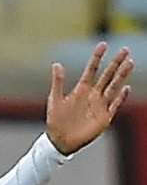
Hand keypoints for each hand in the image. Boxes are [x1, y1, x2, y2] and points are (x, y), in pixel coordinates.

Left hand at [46, 41, 132, 155]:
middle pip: (107, 75)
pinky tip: (126, 88)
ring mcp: (100, 105)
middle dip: (115, 63)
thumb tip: (56, 64)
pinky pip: (115, 105)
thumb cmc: (56, 120)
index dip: (97, 57)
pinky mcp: (105, 117)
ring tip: (130, 62)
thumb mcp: (55, 100)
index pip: (92, 70)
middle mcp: (93, 95)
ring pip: (114, 86)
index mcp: (81, 89)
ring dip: (122, 75)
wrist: (60, 140)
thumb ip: (58, 82)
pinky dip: (121, 97)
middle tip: (125, 49)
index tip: (103, 44)